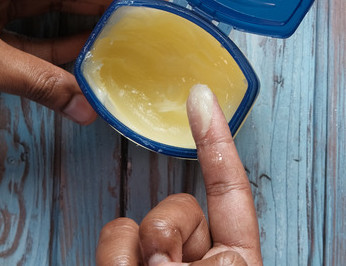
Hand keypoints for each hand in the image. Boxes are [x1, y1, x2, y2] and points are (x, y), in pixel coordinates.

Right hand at [96, 84, 262, 264]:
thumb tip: (165, 250)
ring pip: (136, 223)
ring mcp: (154, 259)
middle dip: (169, 231)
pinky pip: (110, 240)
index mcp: (235, 255)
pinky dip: (114, 261)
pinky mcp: (118, 261)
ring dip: (137, 253)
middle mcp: (195, 255)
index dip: (218, 141)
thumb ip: (217, 260)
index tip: (201, 96)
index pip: (229, 187)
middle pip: (178, 204)